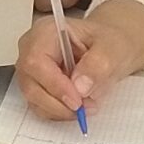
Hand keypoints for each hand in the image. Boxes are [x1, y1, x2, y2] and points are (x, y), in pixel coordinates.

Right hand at [13, 0, 143, 122]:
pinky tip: (78, 107)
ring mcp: (31, 69)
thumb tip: (80, 86)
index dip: (54, 85)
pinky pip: (39, 105)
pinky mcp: (35, 85)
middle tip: (86, 108)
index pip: (36, 61)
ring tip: (87, 106)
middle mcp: (31, 48)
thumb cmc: (109, 42)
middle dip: (58, 102)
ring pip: (33, 98)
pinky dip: (59, 112)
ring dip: (60, 110)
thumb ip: (98, 64)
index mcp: (46, 31)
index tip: (77, 101)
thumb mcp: (113, 48)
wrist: (110, 49)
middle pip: (30, 83)